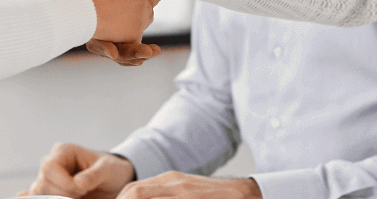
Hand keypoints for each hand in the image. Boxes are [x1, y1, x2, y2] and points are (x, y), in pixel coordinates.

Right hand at [24, 142, 135, 198]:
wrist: (114, 181)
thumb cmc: (111, 170)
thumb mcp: (108, 169)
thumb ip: (94, 175)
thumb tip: (78, 182)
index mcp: (63, 152)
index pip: (49, 167)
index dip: (63, 182)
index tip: (81, 189)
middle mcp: (52, 164)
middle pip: (41, 182)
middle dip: (62, 194)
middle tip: (82, 195)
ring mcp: (49, 179)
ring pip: (39, 193)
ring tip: (79, 197)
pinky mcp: (50, 193)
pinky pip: (38, 198)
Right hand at [73, 0, 159, 65]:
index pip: (87, 13)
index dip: (95, 35)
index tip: (110, 50)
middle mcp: (105, 2)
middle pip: (100, 34)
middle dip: (112, 51)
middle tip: (127, 56)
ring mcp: (119, 13)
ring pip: (115, 41)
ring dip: (128, 53)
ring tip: (147, 54)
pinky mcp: (133, 19)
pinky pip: (130, 39)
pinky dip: (137, 49)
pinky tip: (151, 51)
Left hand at [117, 172, 261, 198]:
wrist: (244, 194)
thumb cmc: (212, 197)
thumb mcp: (185, 191)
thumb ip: (165, 194)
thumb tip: (138, 197)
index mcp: (169, 180)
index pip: (132, 189)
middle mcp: (173, 183)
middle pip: (134, 192)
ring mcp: (183, 192)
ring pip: (144, 196)